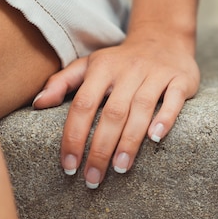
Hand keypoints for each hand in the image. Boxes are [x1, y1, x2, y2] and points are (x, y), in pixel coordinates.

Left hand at [33, 30, 199, 188]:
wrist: (164, 39)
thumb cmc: (121, 61)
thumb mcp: (90, 65)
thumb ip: (62, 83)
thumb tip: (37, 104)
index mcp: (102, 68)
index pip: (83, 105)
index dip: (74, 136)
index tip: (70, 166)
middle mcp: (129, 70)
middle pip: (112, 112)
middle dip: (100, 148)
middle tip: (93, 178)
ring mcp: (156, 73)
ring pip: (141, 108)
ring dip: (130, 141)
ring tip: (120, 168)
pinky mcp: (180, 79)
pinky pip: (173, 99)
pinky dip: (165, 118)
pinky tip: (155, 138)